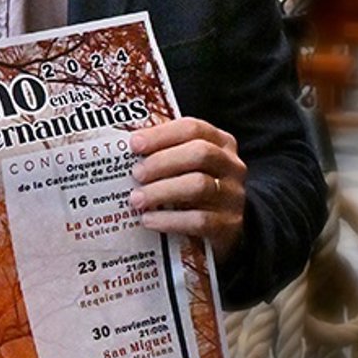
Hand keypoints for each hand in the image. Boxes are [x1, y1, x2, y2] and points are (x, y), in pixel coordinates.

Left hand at [127, 115, 245, 257]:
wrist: (226, 229)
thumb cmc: (195, 191)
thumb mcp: (186, 167)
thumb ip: (165, 155)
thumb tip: (126, 153)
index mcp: (220, 143)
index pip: (193, 128)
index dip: (161, 134)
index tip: (134, 144)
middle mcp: (231, 166)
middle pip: (199, 153)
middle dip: (162, 162)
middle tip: (136, 174)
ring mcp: (232, 196)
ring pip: (199, 186)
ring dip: (162, 191)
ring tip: (136, 199)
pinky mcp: (228, 225)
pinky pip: (199, 220)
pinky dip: (169, 220)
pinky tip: (148, 220)